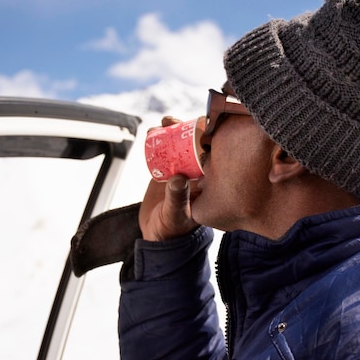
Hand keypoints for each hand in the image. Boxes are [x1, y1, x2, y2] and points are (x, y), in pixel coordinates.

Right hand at [139, 117, 199, 240]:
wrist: (157, 237)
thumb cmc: (172, 230)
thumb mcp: (176, 214)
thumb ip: (178, 198)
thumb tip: (178, 178)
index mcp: (207, 181)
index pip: (208, 154)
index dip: (202, 137)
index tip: (194, 124)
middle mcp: (195, 173)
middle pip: (191, 145)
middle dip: (182, 130)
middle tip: (170, 121)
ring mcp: (179, 171)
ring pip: (176, 146)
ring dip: (168, 132)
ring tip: (160, 124)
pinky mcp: (164, 172)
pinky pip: (161, 152)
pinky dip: (156, 141)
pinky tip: (150, 132)